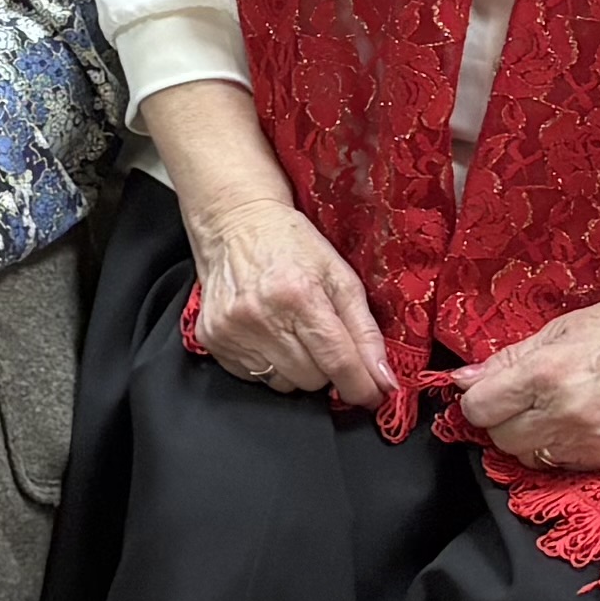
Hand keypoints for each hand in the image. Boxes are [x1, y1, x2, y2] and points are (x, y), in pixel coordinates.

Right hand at [139, 78, 396, 418]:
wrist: (230, 209)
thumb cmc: (296, 233)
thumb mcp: (341, 270)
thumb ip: (366, 327)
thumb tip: (388, 383)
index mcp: (301, 294)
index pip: (344, 366)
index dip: (367, 386)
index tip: (378, 391)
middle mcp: (263, 315)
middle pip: (316, 381)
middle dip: (333, 370)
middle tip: (332, 342)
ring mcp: (232, 329)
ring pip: (285, 384)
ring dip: (301, 368)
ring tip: (299, 331)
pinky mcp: (211, 336)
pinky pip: (255, 376)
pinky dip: (269, 363)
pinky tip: (270, 331)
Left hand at [448, 292, 599, 473]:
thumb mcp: (563, 328)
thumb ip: (509, 358)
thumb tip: (464, 380)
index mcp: (548, 373)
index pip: (480, 408)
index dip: (478, 399)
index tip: (486, 391)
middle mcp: (566, 413)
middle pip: (500, 438)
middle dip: (501, 420)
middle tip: (518, 400)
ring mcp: (591, 442)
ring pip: (528, 457)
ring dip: (528, 438)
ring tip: (548, 411)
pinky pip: (562, 466)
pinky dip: (558, 449)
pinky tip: (573, 424)